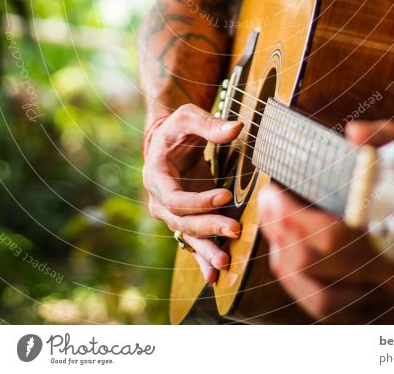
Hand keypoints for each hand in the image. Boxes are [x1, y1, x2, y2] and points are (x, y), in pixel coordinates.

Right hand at [143, 104, 242, 282]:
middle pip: (182, 221)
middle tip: (235, 229)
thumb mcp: (189, 117)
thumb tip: (237, 127)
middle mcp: (159, 200)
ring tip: (225, 264)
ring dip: (206, 250)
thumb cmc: (178, 127)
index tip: (225, 196)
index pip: (175, 197)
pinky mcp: (184, 218)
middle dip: (209, 227)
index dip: (198, 200)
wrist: (169, 140)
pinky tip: (215, 276)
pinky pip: (192, 241)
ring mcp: (171, 213)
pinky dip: (202, 258)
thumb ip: (210, 124)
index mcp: (155, 176)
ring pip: (187, 236)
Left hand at [258, 119, 393, 322]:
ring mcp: (387, 305)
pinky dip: (301, 286)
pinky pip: (329, 313)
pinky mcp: (377, 317)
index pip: (334, 237)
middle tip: (269, 199)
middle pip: (317, 265)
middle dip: (281, 230)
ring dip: (286, 258)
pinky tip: (288, 256)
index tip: (274, 190)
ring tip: (274, 223)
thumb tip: (353, 134)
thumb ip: (386, 138)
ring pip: (319, 298)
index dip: (294, 216)